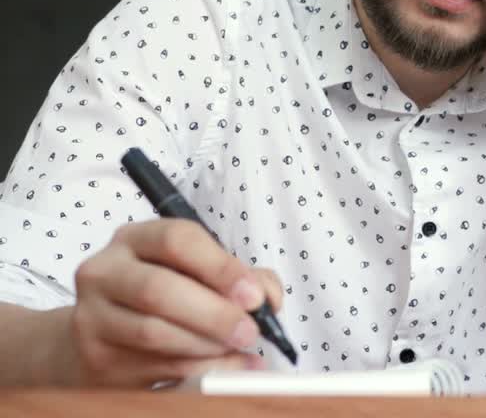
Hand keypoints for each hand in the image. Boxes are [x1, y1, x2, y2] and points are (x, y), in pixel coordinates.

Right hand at [54, 218, 282, 387]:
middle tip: (250, 331)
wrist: (103, 333)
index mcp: (134, 239)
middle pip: (159, 290)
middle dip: (215, 314)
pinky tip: (225, 369)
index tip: (254, 296)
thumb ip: (242, 276)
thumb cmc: (164, 294)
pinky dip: (198, 370)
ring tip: (239, 349)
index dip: (221, 268)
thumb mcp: (198, 271)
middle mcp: (105, 273)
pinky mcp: (96, 359)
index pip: (176, 240)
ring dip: (207, 345)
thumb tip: (268, 298)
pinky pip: (153, 367)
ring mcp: (92, 317)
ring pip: (154, 333)